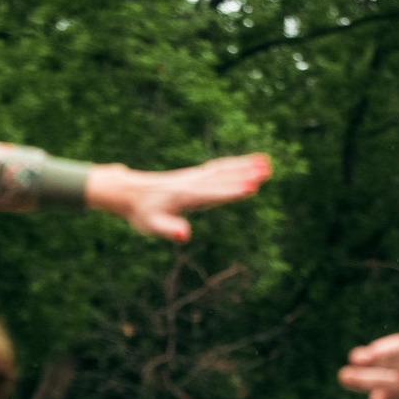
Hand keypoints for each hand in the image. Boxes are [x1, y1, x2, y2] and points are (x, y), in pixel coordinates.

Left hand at [85, 154, 271, 241]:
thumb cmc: (142, 214)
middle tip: (268, 170)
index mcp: (186, 196)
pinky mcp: (194, 176)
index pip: (214, 193)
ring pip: (223, 169)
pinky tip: (247, 162)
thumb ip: (169, 230)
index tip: (252, 187)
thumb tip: (184, 235)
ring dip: (244, 166)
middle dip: (245, 174)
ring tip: (266, 162)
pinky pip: (218, 168)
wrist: (130, 193)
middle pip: (223, 177)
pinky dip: (234, 164)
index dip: (232, 191)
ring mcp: (194, 178)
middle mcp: (193, 183)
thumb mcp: (152, 226)